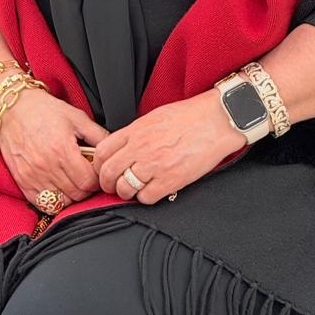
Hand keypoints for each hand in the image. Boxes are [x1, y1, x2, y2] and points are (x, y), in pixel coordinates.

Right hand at [0, 87, 107, 207]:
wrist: (12, 109)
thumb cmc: (43, 110)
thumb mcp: (76, 116)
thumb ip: (97, 135)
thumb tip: (112, 149)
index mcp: (62, 149)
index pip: (88, 181)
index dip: (97, 179)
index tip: (96, 172)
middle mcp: (47, 166)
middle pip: (77, 194)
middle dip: (86, 188)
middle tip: (86, 177)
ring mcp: (33, 176)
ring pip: (61, 202)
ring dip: (71, 195)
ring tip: (72, 181)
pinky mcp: (22, 182)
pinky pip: (43, 203)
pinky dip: (54, 200)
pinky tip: (58, 187)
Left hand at [93, 90, 244, 203]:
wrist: (215, 120)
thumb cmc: (189, 116)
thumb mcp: (155, 117)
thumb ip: (136, 133)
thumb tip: (123, 147)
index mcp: (136, 130)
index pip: (102, 151)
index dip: (99, 165)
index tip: (103, 170)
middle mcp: (141, 147)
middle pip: (108, 173)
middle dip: (107, 183)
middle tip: (113, 186)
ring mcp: (154, 164)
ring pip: (124, 188)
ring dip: (126, 193)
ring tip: (133, 191)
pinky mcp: (170, 180)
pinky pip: (146, 197)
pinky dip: (146, 198)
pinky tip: (152, 191)